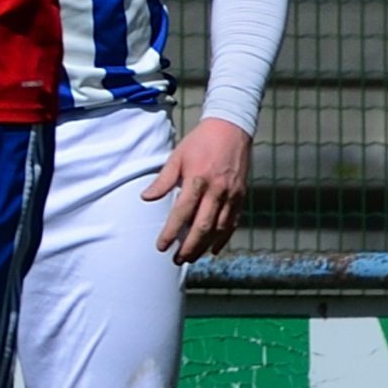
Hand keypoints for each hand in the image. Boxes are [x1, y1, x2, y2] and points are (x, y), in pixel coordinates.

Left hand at [142, 118, 252, 264]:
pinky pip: (233, 222)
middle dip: (189, 247)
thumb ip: (163, 180)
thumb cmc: (200, 142)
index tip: (162, 246)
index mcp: (198, 180)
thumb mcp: (177, 156)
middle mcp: (217, 190)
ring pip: (219, 228)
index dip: (171, 232)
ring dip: (204, 246)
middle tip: (177, 259)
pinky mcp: (241, 196)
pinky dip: (223, 238)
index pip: (182, 212)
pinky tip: (213, 249)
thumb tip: (146, 198)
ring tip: (191, 258)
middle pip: (202, 226)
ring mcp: (231, 194)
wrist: (231, 128)